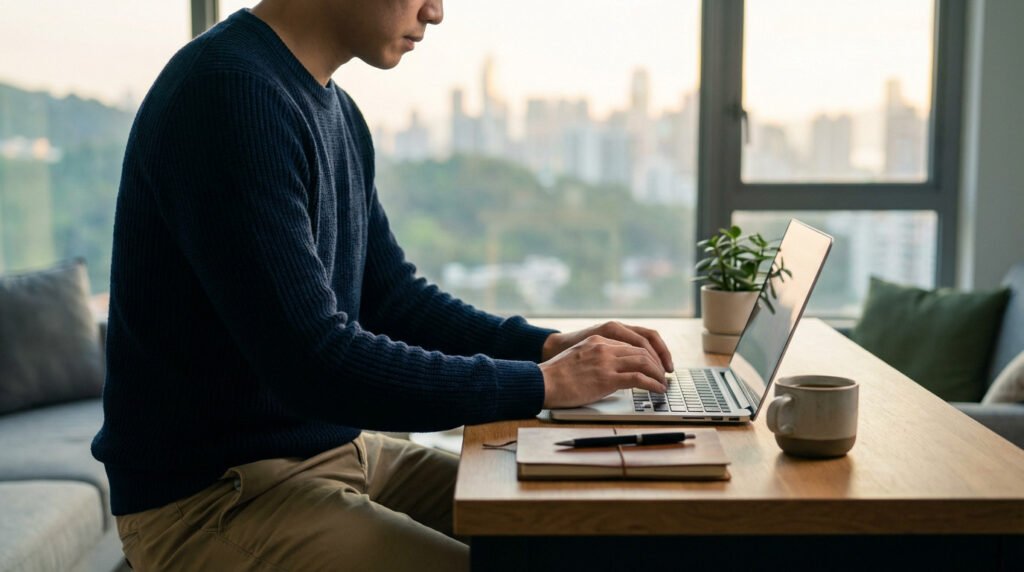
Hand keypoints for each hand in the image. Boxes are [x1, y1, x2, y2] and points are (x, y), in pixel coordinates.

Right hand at [539, 335, 667, 408]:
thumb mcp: (577, 358)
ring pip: (644, 362)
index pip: (631, 343)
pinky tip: (658, 390)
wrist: (542, 382)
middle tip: (663, 375)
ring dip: (658, 374)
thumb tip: (610, 373)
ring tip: (663, 384)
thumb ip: (595, 359)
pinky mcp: (607, 378)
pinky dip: (653, 384)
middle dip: (657, 363)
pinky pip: (639, 378)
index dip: (647, 354)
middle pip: (642, 350)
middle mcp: (604, 347)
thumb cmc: (555, 376)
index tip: (654, 365)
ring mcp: (606, 362)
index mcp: (597, 340)